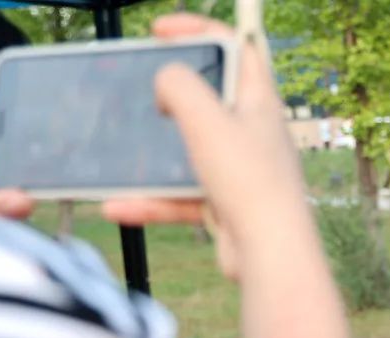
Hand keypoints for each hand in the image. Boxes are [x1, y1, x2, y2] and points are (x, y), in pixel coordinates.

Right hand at [101, 14, 309, 280]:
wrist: (270, 256)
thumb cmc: (250, 184)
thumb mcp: (207, 120)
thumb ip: (180, 87)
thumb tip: (167, 81)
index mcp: (260, 104)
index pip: (238, 48)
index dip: (201, 30)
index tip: (161, 30)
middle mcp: (255, 134)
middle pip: (212, 100)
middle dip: (175, 94)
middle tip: (142, 87)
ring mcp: (242, 171)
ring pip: (191, 152)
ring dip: (155, 156)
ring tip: (122, 154)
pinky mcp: (229, 205)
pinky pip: (182, 197)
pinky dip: (152, 201)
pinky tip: (118, 205)